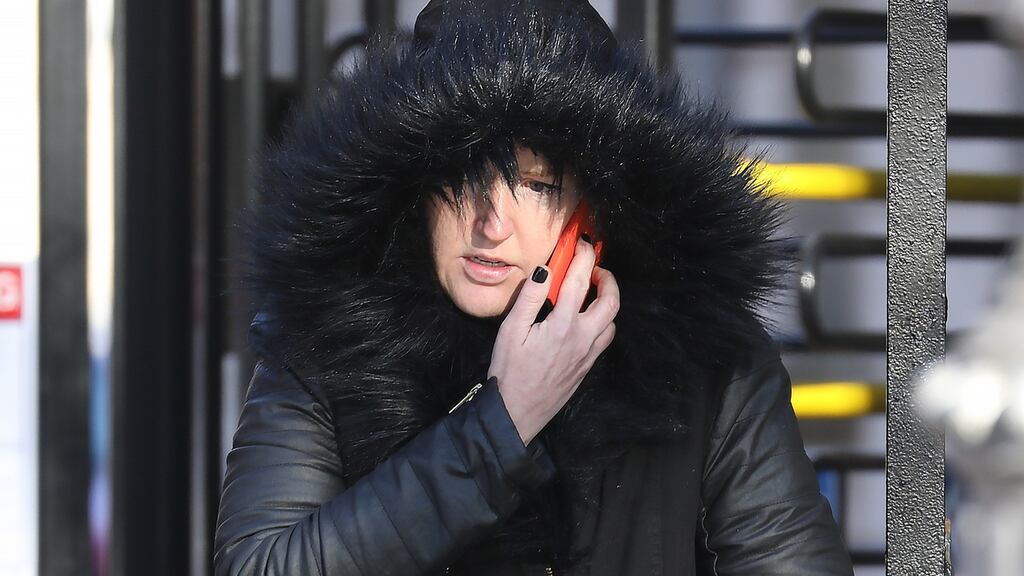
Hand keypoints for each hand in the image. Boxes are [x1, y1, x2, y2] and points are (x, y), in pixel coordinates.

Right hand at [487, 236, 619, 445]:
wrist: (516, 412)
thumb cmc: (508, 371)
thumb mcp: (510, 330)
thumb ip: (529, 297)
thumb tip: (545, 269)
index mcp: (563, 324)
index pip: (580, 280)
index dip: (583, 256)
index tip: (581, 243)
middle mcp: (583, 337)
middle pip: (611, 300)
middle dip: (607, 278)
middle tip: (593, 268)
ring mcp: (588, 354)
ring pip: (612, 320)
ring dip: (606, 300)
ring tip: (589, 291)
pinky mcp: (587, 366)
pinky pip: (605, 338)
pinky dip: (603, 321)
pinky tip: (585, 319)